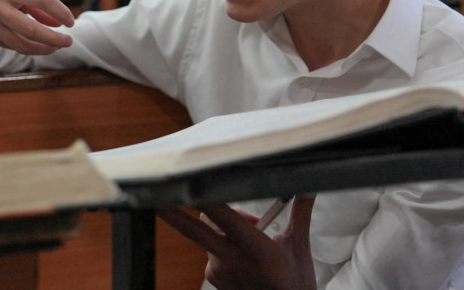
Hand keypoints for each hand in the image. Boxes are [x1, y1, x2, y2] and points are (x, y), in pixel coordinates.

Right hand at [0, 0, 74, 54]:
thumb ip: (35, 4)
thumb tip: (59, 23)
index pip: (43, 0)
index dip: (61, 12)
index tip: (70, 21)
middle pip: (34, 30)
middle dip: (56, 39)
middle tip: (68, 41)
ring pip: (23, 45)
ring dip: (44, 48)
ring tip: (56, 46)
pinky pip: (11, 45)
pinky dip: (28, 47)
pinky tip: (37, 45)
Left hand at [157, 197, 316, 289]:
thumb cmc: (293, 284)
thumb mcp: (299, 248)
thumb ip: (300, 213)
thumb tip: (308, 187)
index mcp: (255, 248)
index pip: (224, 216)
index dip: (205, 199)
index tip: (189, 183)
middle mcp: (231, 258)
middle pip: (194, 228)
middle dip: (172, 212)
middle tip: (155, 197)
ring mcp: (218, 270)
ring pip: (207, 232)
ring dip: (221, 227)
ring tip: (248, 237)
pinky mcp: (212, 278)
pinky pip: (210, 250)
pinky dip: (222, 245)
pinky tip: (241, 254)